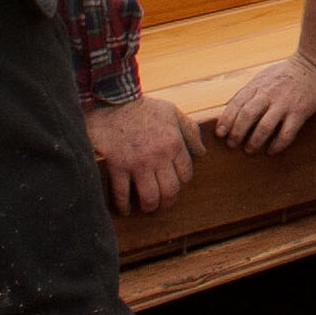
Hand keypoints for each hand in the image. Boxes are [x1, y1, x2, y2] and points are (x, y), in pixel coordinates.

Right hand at [87, 94, 200, 214]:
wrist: (113, 104)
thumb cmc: (145, 109)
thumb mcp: (173, 113)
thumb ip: (190, 131)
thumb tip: (202, 152)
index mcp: (174, 144)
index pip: (185, 174)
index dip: (183, 182)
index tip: (177, 185)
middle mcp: (158, 156)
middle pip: (170, 189)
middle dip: (169, 200)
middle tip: (165, 203)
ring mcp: (137, 163)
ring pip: (149, 196)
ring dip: (150, 206)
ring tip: (149, 207)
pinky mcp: (118, 167)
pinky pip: (122, 193)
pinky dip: (123, 205)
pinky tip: (125, 210)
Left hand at [213, 54, 315, 156]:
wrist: (314, 62)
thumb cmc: (286, 72)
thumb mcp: (264, 76)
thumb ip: (249, 91)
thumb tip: (231, 108)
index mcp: (258, 85)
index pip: (236, 104)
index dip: (226, 120)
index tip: (219, 134)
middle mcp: (268, 94)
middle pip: (246, 116)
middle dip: (236, 133)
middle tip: (232, 145)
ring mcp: (284, 103)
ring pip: (264, 126)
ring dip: (254, 141)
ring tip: (249, 150)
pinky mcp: (299, 111)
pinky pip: (286, 132)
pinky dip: (277, 145)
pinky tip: (271, 151)